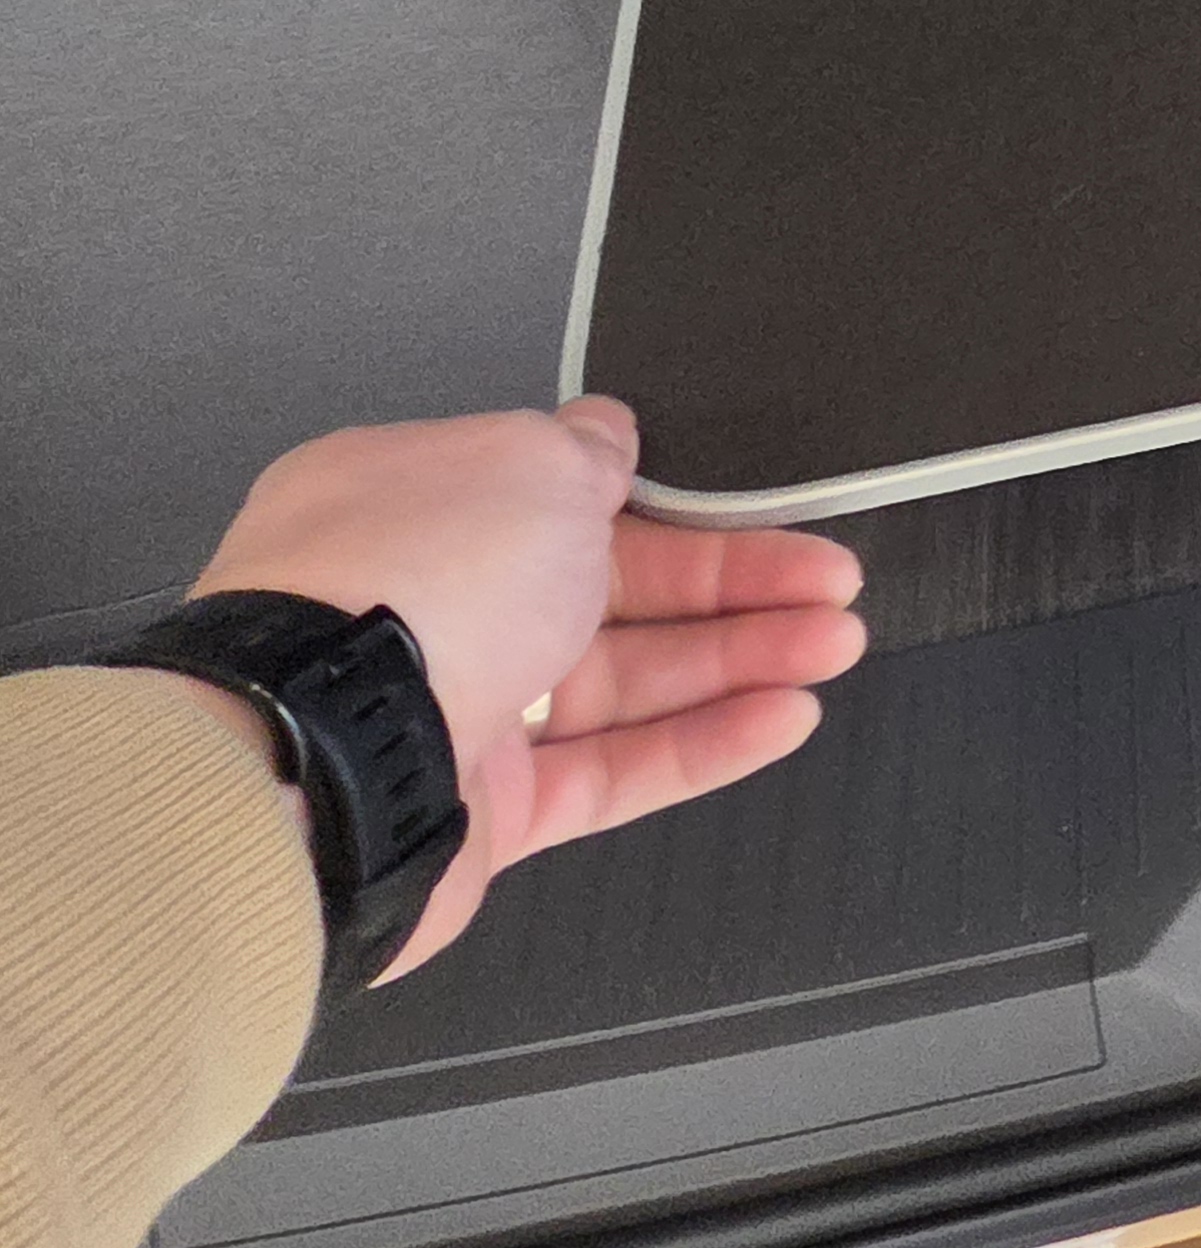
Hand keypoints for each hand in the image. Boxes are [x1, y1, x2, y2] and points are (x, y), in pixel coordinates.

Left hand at [188, 398, 862, 981]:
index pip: (577, 498)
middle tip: (830, 585)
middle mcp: (429, 603)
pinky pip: (614, 770)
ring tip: (834, 646)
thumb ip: (587, 451)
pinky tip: (781, 717)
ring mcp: (456, 710)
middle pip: (615, 589)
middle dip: (736, 585)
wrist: (320, 760)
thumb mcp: (532, 464)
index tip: (770, 512)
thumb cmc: (404, 587)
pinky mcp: (484, 812)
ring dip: (739, 659)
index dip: (686, 503)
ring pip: (625, 681)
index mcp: (417, 501)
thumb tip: (610, 435)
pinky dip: (702, 743)